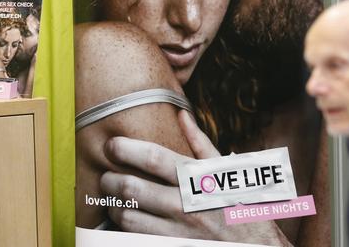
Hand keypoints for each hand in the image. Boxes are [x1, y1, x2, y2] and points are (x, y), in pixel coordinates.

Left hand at [101, 110, 290, 244]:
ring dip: (114, 207)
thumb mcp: (227, 170)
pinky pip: (135, 238)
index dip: (126, 149)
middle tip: (107, 176)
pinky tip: (127, 221)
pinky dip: (124, 230)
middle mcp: (186, 204)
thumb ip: (201, 143)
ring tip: (115, 200)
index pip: (154, 158)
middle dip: (110, 180)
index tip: (111, 144)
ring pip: (127, 217)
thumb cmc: (241, 204)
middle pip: (133, 188)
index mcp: (199, 179)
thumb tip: (182, 115)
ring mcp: (178, 231)